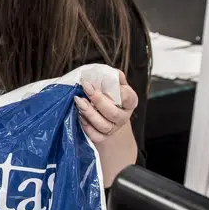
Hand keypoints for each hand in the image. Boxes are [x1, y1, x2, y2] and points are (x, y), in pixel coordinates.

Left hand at [75, 70, 138, 186]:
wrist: (106, 115)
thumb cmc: (109, 96)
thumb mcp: (113, 84)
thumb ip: (111, 78)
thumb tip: (106, 72)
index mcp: (130, 101)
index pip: (127, 98)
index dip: (115, 91)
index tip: (101, 81)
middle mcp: (123, 116)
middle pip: (113, 113)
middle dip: (98, 100)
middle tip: (85, 88)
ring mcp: (114, 128)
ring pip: (104, 125)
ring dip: (89, 113)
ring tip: (79, 102)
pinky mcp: (103, 137)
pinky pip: (96, 136)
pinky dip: (87, 127)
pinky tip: (79, 116)